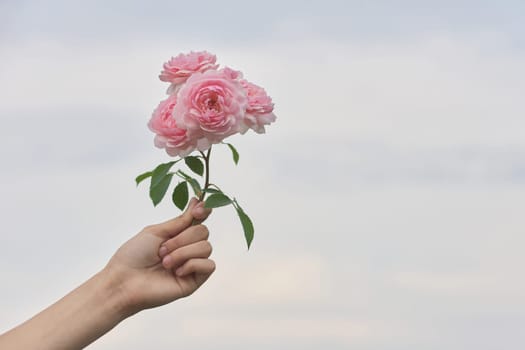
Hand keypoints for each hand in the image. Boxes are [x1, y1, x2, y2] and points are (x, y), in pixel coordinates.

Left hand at [105, 198, 213, 313]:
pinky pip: (209, 265)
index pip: (199, 220)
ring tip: (165, 263)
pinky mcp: (195, 281)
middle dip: (182, 239)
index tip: (198, 209)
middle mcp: (187, 249)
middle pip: (203, 231)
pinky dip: (192, 265)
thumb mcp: (156, 231)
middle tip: (162, 250)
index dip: (203, 211)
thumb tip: (198, 202)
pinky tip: (176, 272)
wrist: (124, 281)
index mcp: (177, 235)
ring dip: (183, 253)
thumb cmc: (133, 257)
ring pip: (206, 247)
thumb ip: (180, 221)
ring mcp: (191, 265)